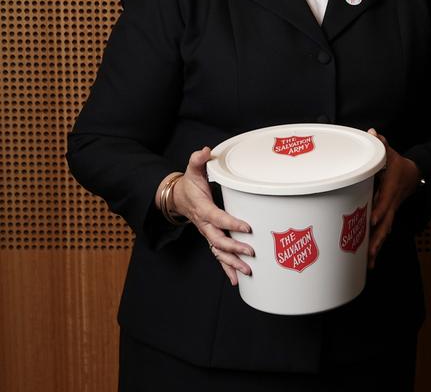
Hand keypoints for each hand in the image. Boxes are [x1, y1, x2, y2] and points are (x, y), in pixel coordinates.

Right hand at [169, 147, 253, 285]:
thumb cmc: (189, 184)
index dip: (231, 223)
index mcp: (203, 208)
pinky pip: (219, 256)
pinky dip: (227, 268)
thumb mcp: (192, 170)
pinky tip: (238, 280)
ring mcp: (208, 234)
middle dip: (235, 248)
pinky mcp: (212, 239)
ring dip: (232, 263)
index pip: (218, 218)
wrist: (176, 199)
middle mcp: (205, 224)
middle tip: (252, 252)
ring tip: (248, 271)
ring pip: (219, 252)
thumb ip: (198, 160)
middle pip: (219, 240)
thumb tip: (205, 151)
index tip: (247, 227)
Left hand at [366, 129, 419, 268]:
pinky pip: (382, 232)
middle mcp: (392, 203)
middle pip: (385, 223)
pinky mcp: (387, 217)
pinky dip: (376, 246)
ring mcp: (390, 212)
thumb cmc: (398, 164)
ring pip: (384, 231)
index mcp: (392, 188)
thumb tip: (373, 133)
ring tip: (368, 264)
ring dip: (377, 247)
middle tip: (370, 252)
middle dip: (377, 238)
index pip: (385, 200)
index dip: (379, 210)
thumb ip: (382, 144)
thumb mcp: (391, 153)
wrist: (414, 175)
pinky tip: (368, 262)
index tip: (371, 221)